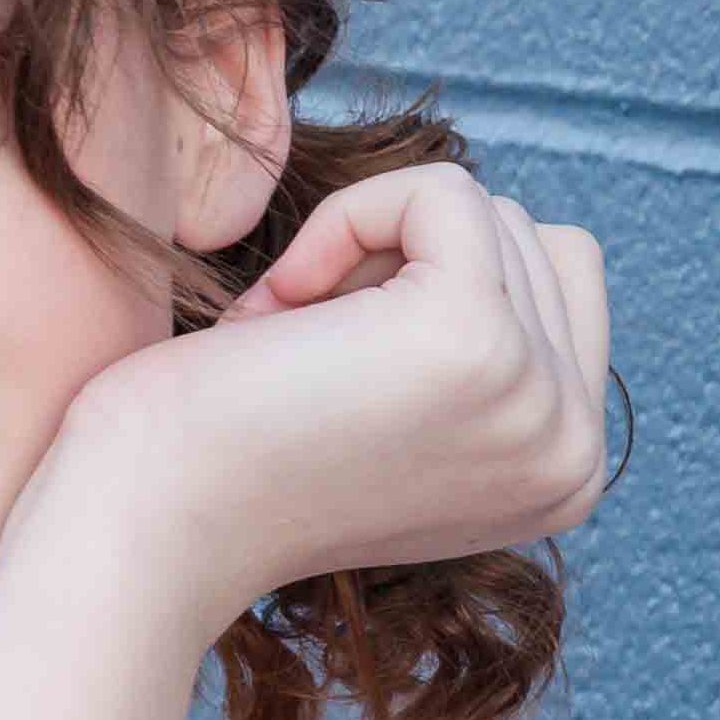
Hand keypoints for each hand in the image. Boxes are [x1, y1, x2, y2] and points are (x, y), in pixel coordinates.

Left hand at [30, 167, 613, 642]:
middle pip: (534, 241)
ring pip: (487, 212)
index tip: (344, 376)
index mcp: (567, 472)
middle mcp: (573, 450)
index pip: (562, 284)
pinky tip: (280, 314)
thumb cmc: (237, 463)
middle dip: (409, 269)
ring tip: (294, 356)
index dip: (440, 287)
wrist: (146, 529)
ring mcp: (538, 398)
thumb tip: (539, 245)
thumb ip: (491, 358)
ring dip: (368, 255)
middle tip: (309, 367)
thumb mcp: (406, 421)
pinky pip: (439, 191)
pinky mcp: (478, 336)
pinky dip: (345, 222)